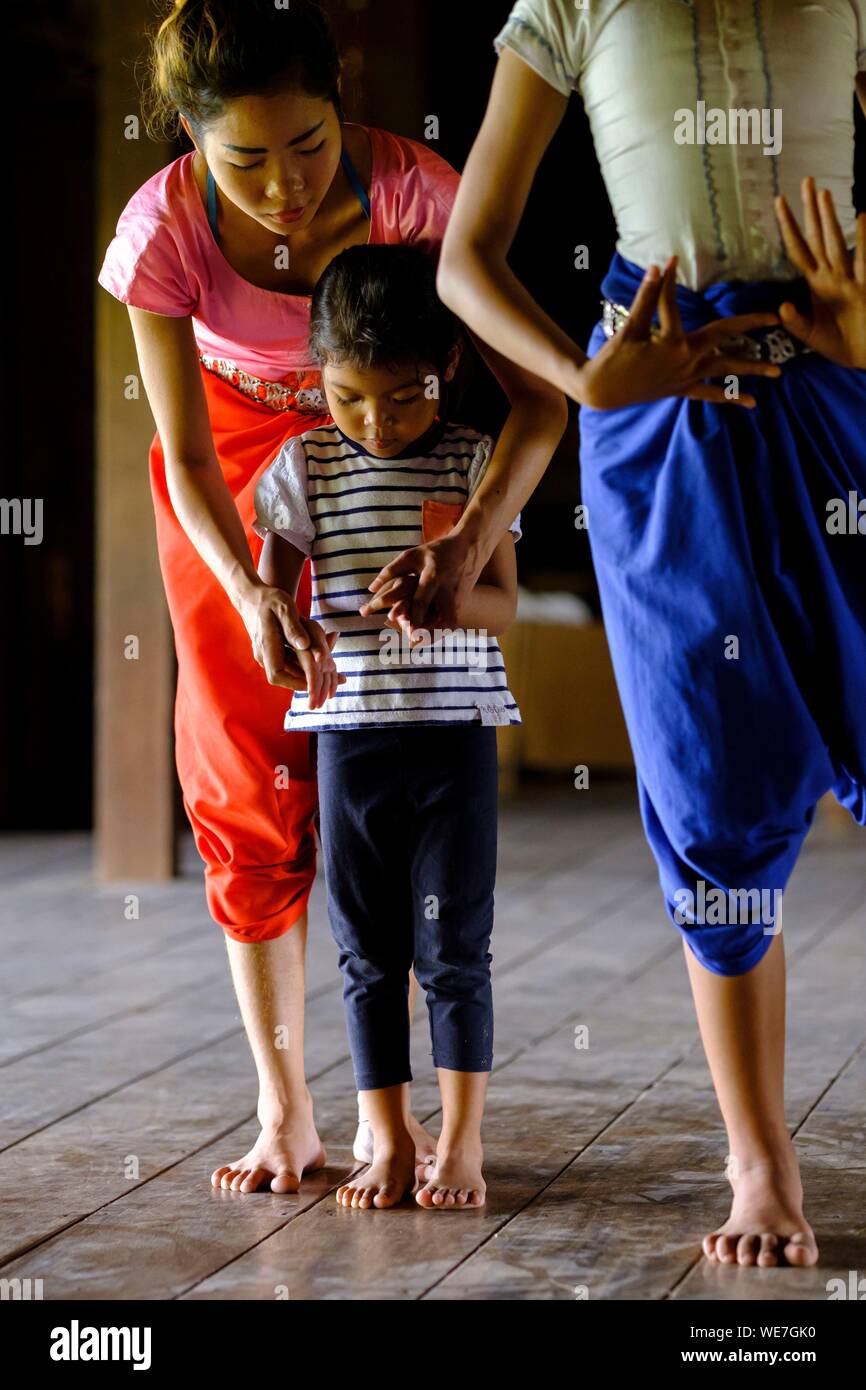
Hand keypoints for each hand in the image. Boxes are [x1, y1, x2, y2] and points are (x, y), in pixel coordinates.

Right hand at [240, 582, 343, 707]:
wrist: (252, 597)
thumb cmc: (270, 599)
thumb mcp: (284, 608)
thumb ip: (293, 627)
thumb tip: (304, 645)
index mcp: (265, 645)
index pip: (277, 674)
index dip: (297, 683)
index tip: (317, 683)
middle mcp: (264, 655)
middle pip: (287, 678)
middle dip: (312, 682)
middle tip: (337, 680)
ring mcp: (268, 656)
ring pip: (292, 672)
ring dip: (313, 675)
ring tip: (338, 675)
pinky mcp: (274, 653)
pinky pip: (292, 664)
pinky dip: (309, 665)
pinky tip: (327, 663)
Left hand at [362, 531, 476, 634]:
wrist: (467, 549)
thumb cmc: (434, 552)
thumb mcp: (411, 556)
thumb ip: (390, 571)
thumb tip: (370, 588)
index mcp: (433, 575)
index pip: (422, 598)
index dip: (413, 614)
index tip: (403, 627)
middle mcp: (447, 589)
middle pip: (440, 614)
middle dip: (428, 629)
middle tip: (413, 641)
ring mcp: (457, 597)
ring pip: (449, 621)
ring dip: (435, 634)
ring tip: (416, 644)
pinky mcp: (461, 603)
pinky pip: (451, 622)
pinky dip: (439, 632)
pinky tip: (426, 640)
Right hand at [575, 257, 783, 409]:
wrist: (603, 391)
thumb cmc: (613, 359)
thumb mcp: (629, 327)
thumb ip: (647, 298)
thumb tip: (658, 266)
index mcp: (672, 342)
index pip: (672, 304)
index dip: (667, 282)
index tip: (670, 262)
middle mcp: (686, 359)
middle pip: (724, 336)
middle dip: (750, 325)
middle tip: (775, 318)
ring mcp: (687, 376)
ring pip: (725, 370)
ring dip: (753, 369)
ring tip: (778, 371)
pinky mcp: (682, 388)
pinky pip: (712, 394)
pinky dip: (732, 397)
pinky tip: (753, 402)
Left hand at [774, 177, 865, 369]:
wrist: (863, 357)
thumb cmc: (837, 344)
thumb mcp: (810, 336)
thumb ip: (796, 322)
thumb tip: (783, 306)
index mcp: (815, 283)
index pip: (799, 249)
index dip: (788, 227)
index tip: (779, 200)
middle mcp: (831, 275)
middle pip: (818, 237)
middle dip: (811, 210)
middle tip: (806, 180)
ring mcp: (848, 279)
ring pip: (836, 244)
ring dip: (829, 220)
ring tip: (823, 194)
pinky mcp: (864, 289)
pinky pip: (864, 262)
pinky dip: (863, 242)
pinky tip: (862, 219)